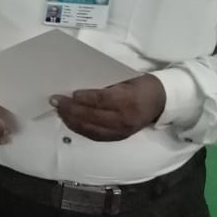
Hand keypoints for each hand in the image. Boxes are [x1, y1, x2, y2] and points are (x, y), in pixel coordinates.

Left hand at [51, 74, 165, 141]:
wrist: (161, 101)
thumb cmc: (140, 85)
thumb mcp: (125, 79)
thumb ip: (104, 85)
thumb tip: (77, 87)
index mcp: (128, 100)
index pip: (102, 100)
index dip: (84, 98)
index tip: (69, 94)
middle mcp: (125, 118)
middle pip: (93, 116)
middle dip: (71, 109)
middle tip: (55, 101)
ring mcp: (122, 130)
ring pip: (91, 128)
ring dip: (72, 120)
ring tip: (59, 112)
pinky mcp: (119, 137)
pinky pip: (96, 136)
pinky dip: (80, 129)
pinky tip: (70, 122)